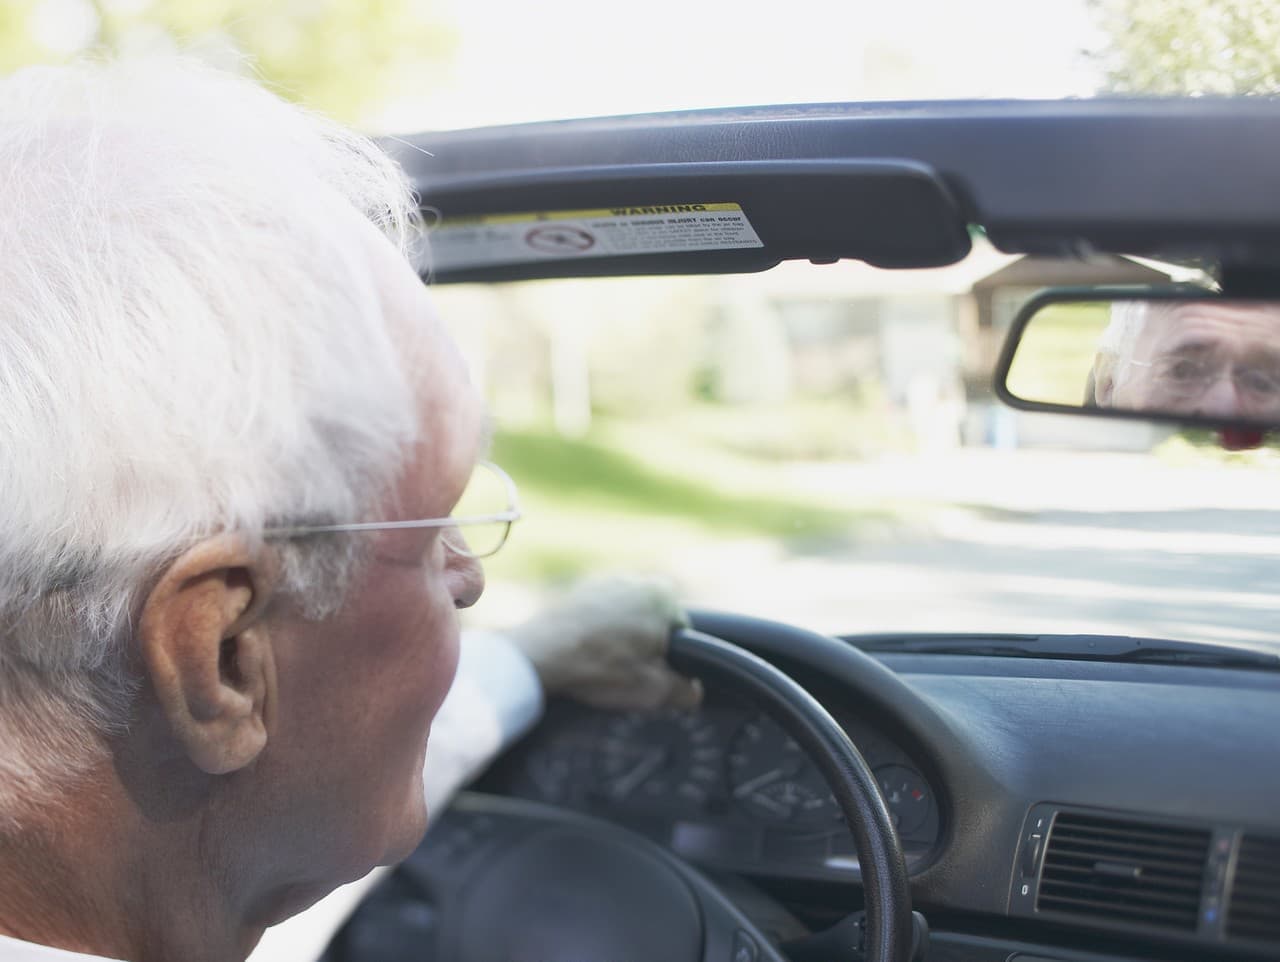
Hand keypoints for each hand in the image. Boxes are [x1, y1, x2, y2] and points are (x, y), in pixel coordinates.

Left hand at [505, 576, 701, 710]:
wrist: (540, 654)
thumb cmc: (600, 668)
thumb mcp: (653, 691)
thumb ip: (685, 691)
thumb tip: (693, 692)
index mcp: (664, 596)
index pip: (682, 632)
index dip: (672, 660)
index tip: (656, 676)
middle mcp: (636, 580)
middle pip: (652, 624)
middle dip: (644, 647)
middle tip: (627, 674)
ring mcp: (603, 582)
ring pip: (624, 620)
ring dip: (618, 641)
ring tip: (601, 668)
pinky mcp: (577, 592)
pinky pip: (597, 618)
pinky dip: (594, 636)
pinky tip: (583, 657)